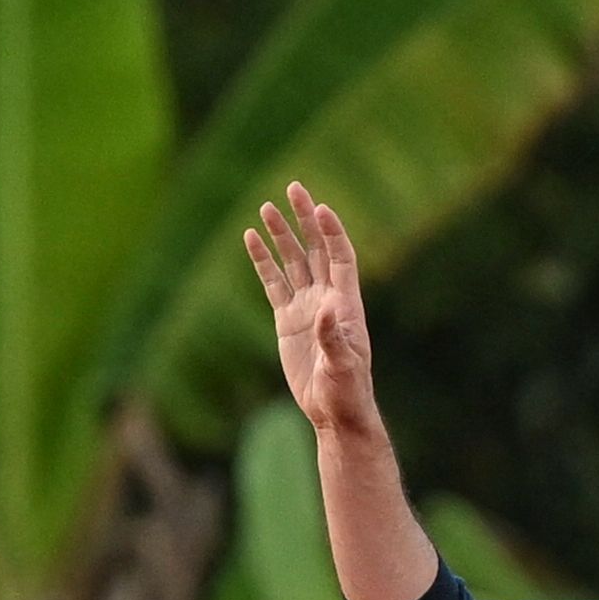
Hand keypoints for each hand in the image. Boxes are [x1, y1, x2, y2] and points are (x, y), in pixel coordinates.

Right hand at [246, 182, 380, 438]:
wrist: (332, 411)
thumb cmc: (347, 391)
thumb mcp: (342, 365)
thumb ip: (333, 336)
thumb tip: (326, 306)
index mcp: (346, 303)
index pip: (340, 257)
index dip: (332, 233)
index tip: (320, 209)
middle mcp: (327, 298)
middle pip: (315, 249)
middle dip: (305, 219)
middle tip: (294, 188)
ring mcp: (306, 306)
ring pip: (292, 261)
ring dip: (280, 235)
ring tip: (266, 208)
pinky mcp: (287, 320)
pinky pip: (273, 283)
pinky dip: (262, 261)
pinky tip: (251, 239)